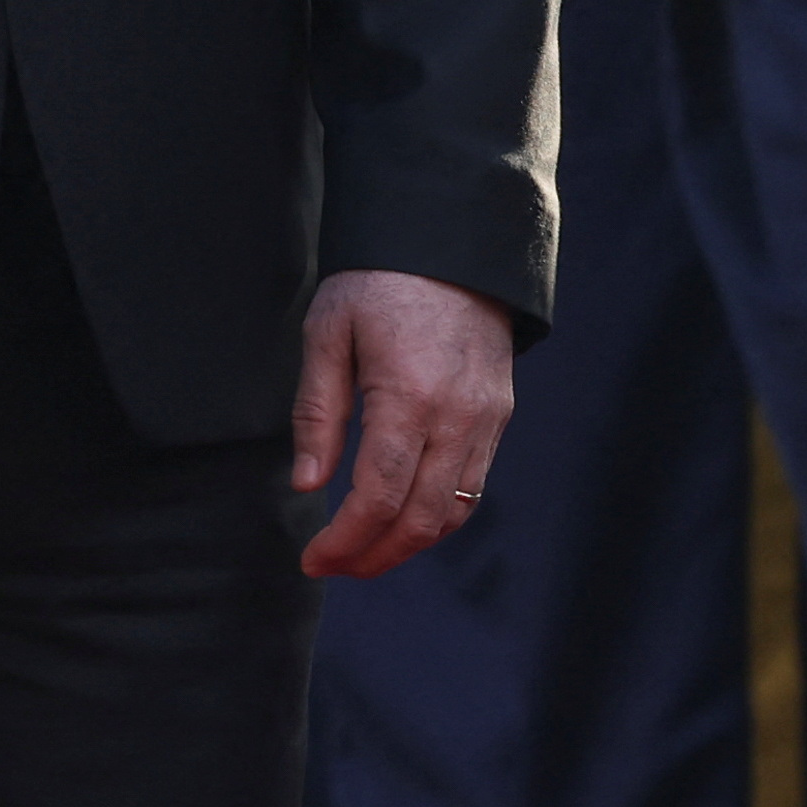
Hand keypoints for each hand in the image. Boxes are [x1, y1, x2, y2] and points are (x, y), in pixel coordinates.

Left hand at [290, 271, 515, 578]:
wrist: (452, 240)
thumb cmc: (379, 280)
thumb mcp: (328, 332)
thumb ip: (317, 413)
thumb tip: (308, 485)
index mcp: (408, 396)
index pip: (378, 498)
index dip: (345, 542)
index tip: (313, 560)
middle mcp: (456, 416)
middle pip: (419, 520)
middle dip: (373, 557)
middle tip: (334, 566)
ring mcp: (485, 419)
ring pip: (452, 513)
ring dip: (407, 546)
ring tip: (364, 552)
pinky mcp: (497, 415)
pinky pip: (472, 487)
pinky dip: (437, 517)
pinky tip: (402, 519)